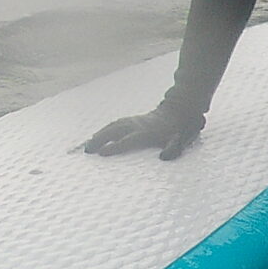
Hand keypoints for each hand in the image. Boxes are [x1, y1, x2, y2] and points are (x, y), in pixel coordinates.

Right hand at [82, 102, 203, 158]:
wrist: (179, 110)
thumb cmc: (179, 130)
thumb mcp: (179, 141)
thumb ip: (172, 150)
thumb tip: (163, 158)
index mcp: (147, 132)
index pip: (127, 141)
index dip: (114, 147)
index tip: (101, 153)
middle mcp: (137, 125)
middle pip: (114, 131)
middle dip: (99, 140)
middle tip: (87, 151)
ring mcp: (134, 121)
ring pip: (113, 126)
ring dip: (100, 134)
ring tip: (88, 145)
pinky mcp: (133, 119)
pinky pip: (116, 123)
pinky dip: (105, 129)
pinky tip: (99, 135)